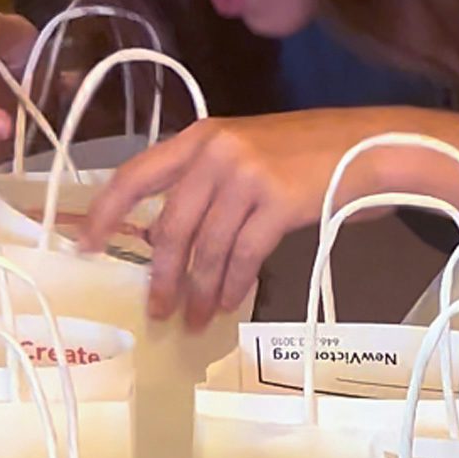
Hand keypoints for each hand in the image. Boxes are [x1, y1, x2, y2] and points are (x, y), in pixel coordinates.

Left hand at [80, 109, 398, 328]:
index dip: (107, 213)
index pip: (136, 174)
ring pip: (206, 248)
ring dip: (198, 291)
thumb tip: (171, 239)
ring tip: (195, 320)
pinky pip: (242, 256)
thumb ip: (209, 182)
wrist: (371, 147)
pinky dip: (232, 285)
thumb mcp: (248, 152)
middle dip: (160, 275)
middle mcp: (216, 152)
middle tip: (155, 311)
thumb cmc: (311, 155)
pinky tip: (227, 304)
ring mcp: (246, 175)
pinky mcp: (276, 202)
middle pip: (170, 225)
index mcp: (201, 138)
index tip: (87, 247)